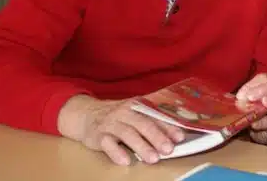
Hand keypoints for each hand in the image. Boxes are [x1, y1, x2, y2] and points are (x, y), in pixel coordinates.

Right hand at [57, 95, 184, 165]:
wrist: (86, 114)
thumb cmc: (119, 117)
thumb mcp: (135, 114)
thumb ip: (152, 121)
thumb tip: (176, 135)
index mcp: (138, 106)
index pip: (156, 116)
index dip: (169, 126)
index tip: (180, 137)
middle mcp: (125, 112)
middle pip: (143, 124)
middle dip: (157, 137)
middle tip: (168, 149)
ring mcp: (111, 123)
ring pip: (127, 134)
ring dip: (141, 146)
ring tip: (152, 159)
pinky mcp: (98, 135)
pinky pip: (107, 143)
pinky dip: (116, 152)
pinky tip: (126, 161)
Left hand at [236, 73, 266, 144]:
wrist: (257, 127)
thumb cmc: (251, 109)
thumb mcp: (245, 101)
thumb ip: (241, 97)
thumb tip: (234, 97)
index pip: (264, 78)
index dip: (252, 84)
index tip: (239, 95)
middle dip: (264, 89)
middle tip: (250, 97)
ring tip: (263, 103)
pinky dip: (263, 122)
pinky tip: (254, 124)